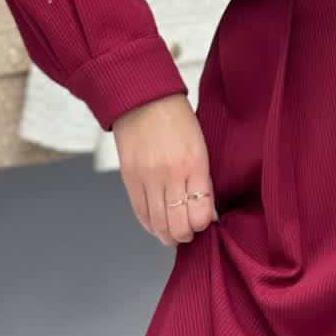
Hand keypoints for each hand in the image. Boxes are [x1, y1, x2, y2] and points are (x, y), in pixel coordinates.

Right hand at [112, 93, 219, 246]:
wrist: (144, 99)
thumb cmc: (177, 118)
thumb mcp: (200, 145)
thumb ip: (202, 178)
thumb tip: (206, 209)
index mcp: (194, 163)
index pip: (201, 212)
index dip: (204, 224)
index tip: (205, 222)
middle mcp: (170, 174)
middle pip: (178, 224)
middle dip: (186, 235)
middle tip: (189, 234)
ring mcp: (147, 179)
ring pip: (158, 224)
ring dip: (168, 235)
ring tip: (174, 234)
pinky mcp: (129, 179)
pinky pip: (140, 213)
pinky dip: (150, 225)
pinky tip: (157, 225)